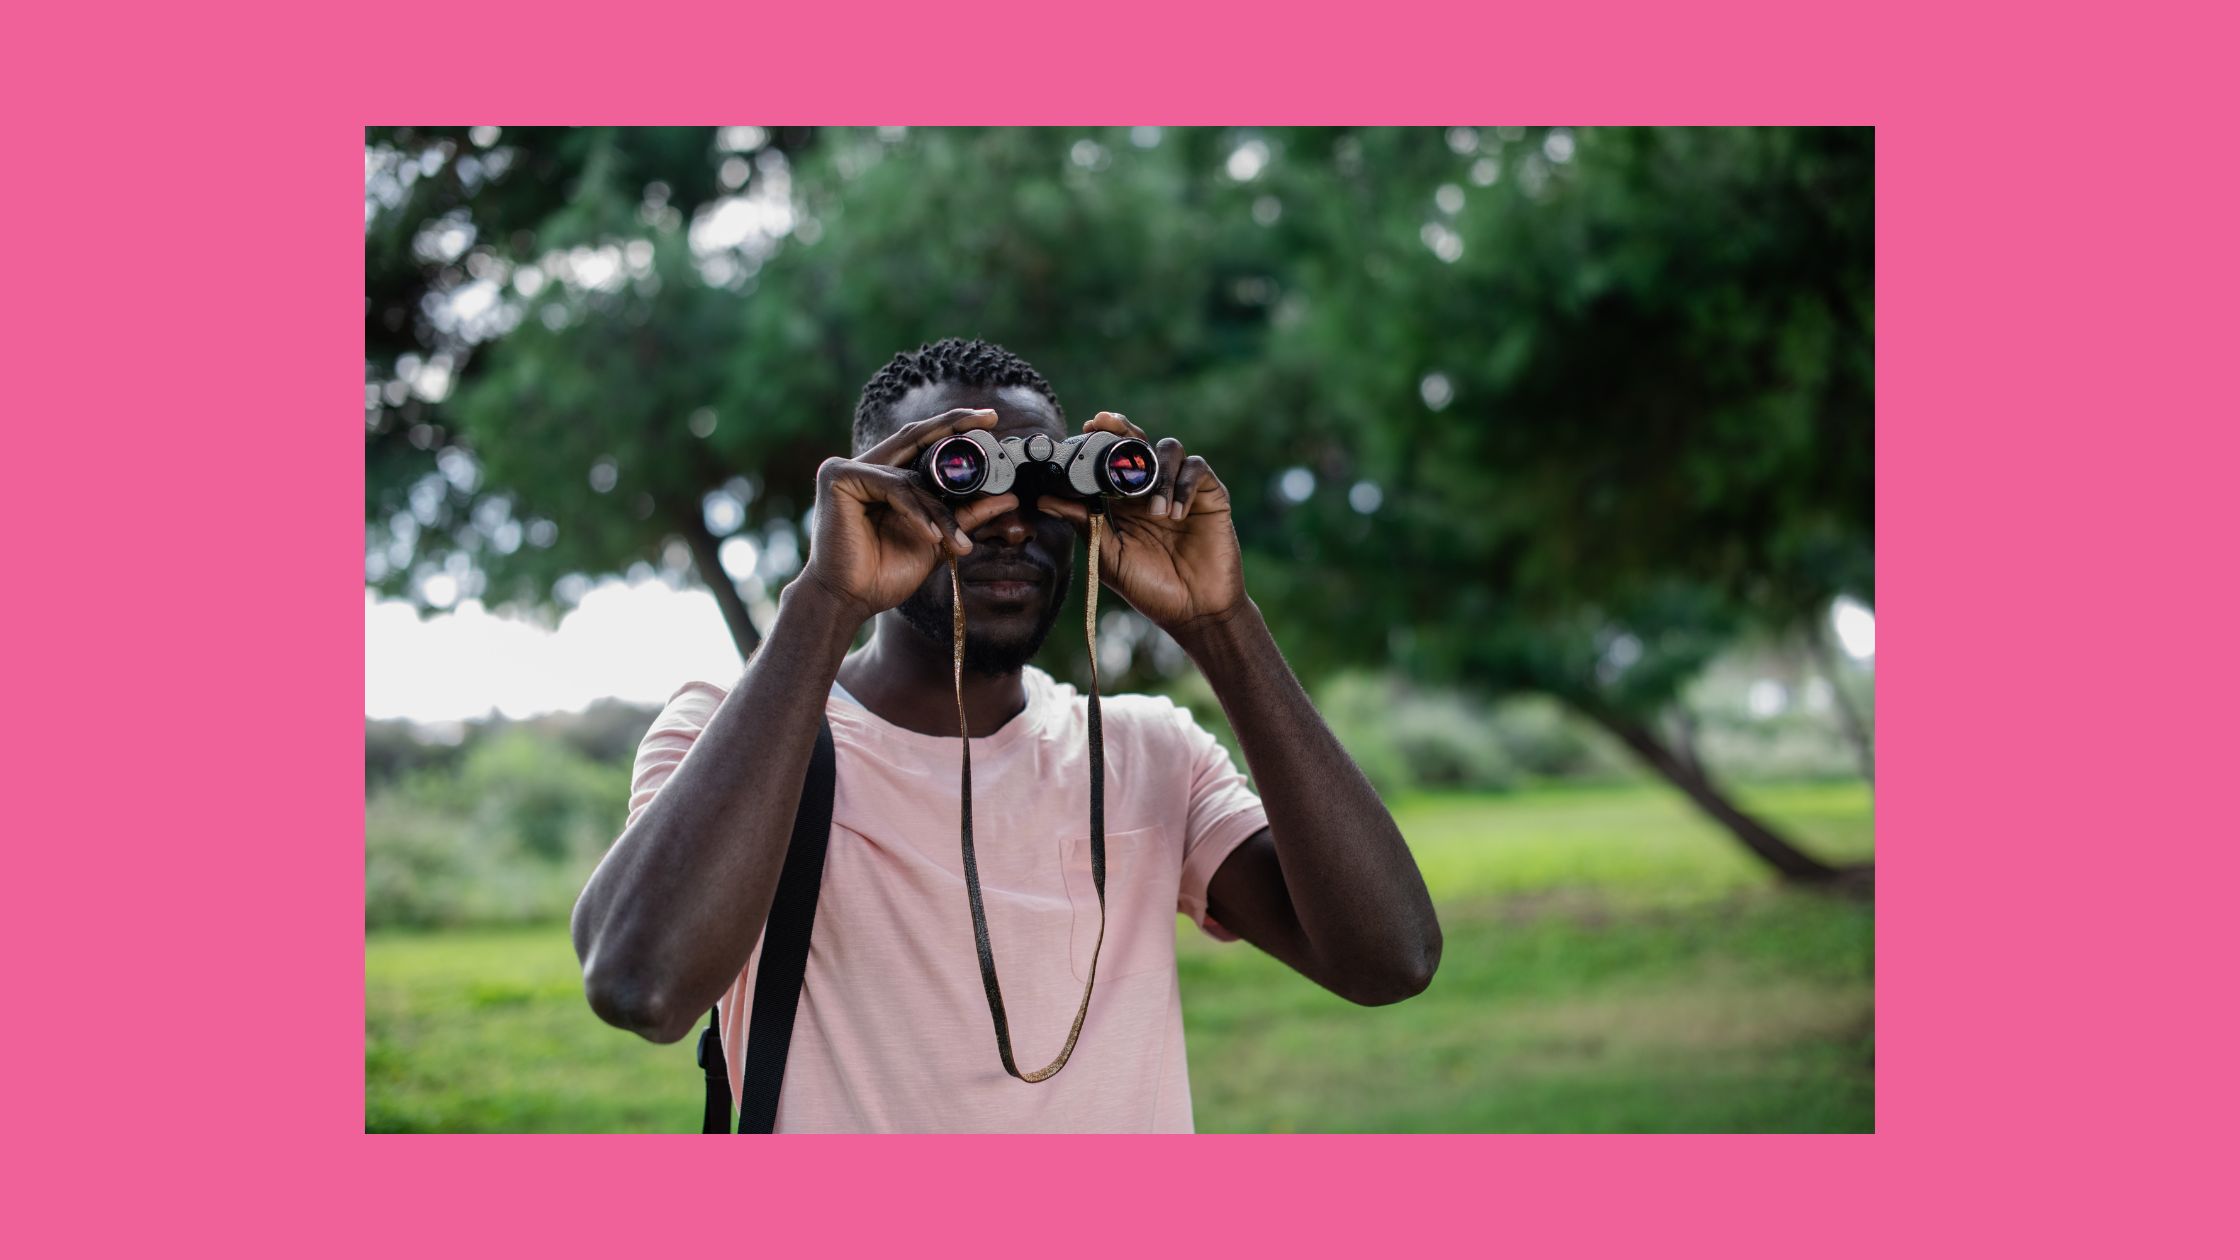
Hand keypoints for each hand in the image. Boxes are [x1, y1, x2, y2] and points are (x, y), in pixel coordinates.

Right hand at [797, 408, 1023, 623]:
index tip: (991, 419)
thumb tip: (1008, 498)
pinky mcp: (838, 478)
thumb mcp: (936, 540)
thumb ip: (964, 516)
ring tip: (956, 543)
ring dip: (939, 512)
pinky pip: (892, 488)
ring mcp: (848, 468)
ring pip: (911, 478)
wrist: (848, 600)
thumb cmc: (883, 573)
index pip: (923, 442)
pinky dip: (916, 512)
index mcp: (885, 476)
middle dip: (956, 425)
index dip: (955, 427)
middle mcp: (866, 465)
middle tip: (991, 419)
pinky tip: (930, 536)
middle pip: (916, 436)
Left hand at [1037, 411, 1246, 637]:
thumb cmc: (1150, 588)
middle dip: (1123, 429)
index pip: (1113, 458)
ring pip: (1170, 449)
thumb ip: (1082, 523)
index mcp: (1126, 501)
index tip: (1086, 428)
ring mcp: (1182, 490)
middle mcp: (1153, 490)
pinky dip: (1183, 485)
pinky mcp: (1211, 496)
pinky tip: (1175, 514)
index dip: (1101, 439)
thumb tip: (1043, 500)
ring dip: (1157, 472)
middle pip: (1140, 442)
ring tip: (1155, 512)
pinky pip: (1197, 470)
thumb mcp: (1108, 556)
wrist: (1194, 612)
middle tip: (1106, 423)